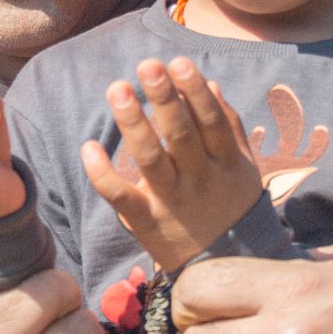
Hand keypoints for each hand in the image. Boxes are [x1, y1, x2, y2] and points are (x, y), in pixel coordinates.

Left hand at [80, 56, 261, 269]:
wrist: (227, 271)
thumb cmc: (231, 206)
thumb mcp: (244, 169)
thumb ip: (230, 127)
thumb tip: (212, 85)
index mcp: (227, 164)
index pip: (212, 122)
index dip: (196, 92)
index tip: (180, 62)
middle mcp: (201, 181)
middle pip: (181, 135)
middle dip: (165, 98)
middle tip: (148, 65)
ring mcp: (172, 203)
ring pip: (151, 160)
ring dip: (134, 124)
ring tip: (118, 89)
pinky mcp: (146, 222)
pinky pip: (121, 197)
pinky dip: (103, 174)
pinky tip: (89, 147)